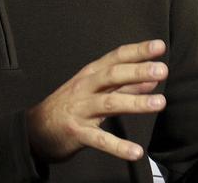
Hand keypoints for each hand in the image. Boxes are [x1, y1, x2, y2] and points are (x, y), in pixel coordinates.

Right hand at [27, 40, 168, 162]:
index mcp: (90, 75)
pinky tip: (136, 152)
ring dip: (135, 102)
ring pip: (108, 103)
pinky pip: (99, 139)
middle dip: (137, 71)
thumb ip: (125, 87)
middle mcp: (85, 88)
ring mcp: (80, 109)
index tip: (159, 46)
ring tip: (159, 102)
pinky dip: (118, 146)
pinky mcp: (76, 132)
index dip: (137, 51)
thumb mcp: (95, 91)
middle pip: (112, 75)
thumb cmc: (69, 107)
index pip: (115, 58)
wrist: (35, 129)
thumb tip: (152, 79)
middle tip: (161, 69)